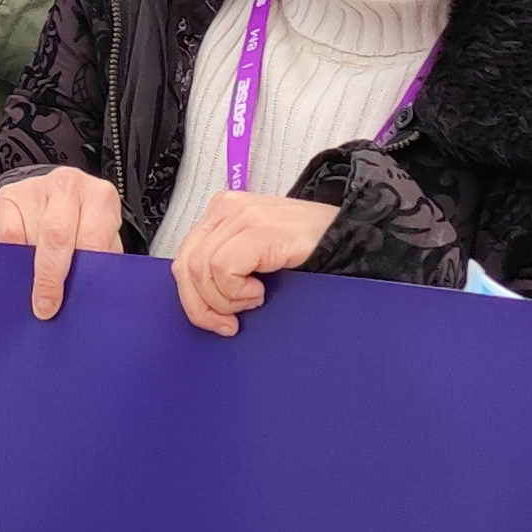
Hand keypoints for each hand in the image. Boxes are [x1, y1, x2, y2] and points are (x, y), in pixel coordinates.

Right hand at [0, 165, 124, 319]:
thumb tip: (89, 297)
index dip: (81, 273)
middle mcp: (69, 185)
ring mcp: (37, 187)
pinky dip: (12, 256)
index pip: (92, 238)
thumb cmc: (84, 225)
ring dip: (30, 267)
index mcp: (100, 197)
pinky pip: (7, 234)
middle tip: (44, 306)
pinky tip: (19, 265)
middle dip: (49, 276)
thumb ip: (100, 262)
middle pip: (57, 234)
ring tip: (33, 284)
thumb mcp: (103, 239)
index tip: (70, 302)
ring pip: (28, 236)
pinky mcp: (8, 195)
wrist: (55, 196)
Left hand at [172, 191, 339, 335]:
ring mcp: (241, 215)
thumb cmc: (306, 249)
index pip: (183, 260)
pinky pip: (223, 268)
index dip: (193, 299)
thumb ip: (225, 267)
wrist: (348, 235)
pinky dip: (237, 291)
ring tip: (255, 298)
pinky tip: (260, 291)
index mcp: (221, 213)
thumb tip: (199, 302)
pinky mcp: (258, 228)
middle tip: (229, 323)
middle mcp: (226, 208)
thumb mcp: (254, 257)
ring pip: (202, 270)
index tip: (214, 322)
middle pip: (186, 267)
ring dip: (226, 299)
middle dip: (203, 306)